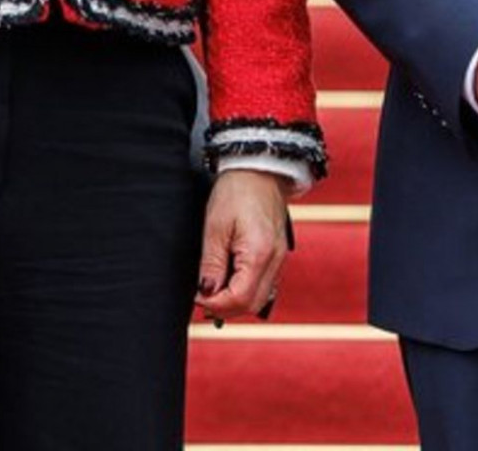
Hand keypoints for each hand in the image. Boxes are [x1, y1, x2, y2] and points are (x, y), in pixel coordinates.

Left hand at [196, 170, 291, 321]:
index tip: (197, 297)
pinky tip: (230, 276)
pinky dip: (246, 287)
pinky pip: (265, 284)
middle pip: (252, 304)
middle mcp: (276, 261)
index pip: (240, 298)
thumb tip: (206, 292)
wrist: (258, 169)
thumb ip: (212, 264)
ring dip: (236, 299)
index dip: (216, 304)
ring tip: (214, 285)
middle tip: (203, 295)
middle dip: (226, 307)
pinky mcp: (278, 255)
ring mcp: (280, 259)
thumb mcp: (215, 226)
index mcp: (260, 254)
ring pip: (260, 297)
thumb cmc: (236, 191)